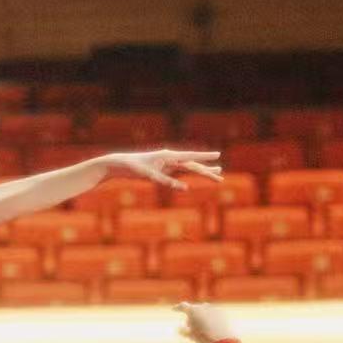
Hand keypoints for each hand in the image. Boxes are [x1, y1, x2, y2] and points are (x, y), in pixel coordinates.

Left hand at [97, 150, 222, 190]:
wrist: (120, 164)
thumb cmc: (133, 168)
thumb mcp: (149, 176)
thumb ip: (167, 182)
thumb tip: (185, 188)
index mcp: (168, 156)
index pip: (190, 157)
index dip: (205, 157)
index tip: (218, 154)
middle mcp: (170, 157)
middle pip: (192, 165)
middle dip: (207, 171)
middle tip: (221, 176)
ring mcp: (167, 162)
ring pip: (188, 168)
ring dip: (202, 171)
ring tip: (217, 172)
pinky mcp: (164, 167)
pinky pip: (180, 171)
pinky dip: (190, 173)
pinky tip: (198, 174)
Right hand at [174, 302, 235, 342]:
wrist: (223, 338)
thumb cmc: (204, 337)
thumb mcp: (191, 336)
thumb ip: (183, 331)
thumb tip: (180, 329)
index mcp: (193, 310)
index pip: (182, 306)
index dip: (177, 308)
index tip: (174, 309)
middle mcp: (202, 307)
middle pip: (194, 309)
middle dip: (191, 316)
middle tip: (189, 325)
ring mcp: (212, 309)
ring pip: (204, 311)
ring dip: (200, 317)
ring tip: (201, 326)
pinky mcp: (221, 313)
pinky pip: (212, 315)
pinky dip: (210, 319)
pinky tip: (211, 328)